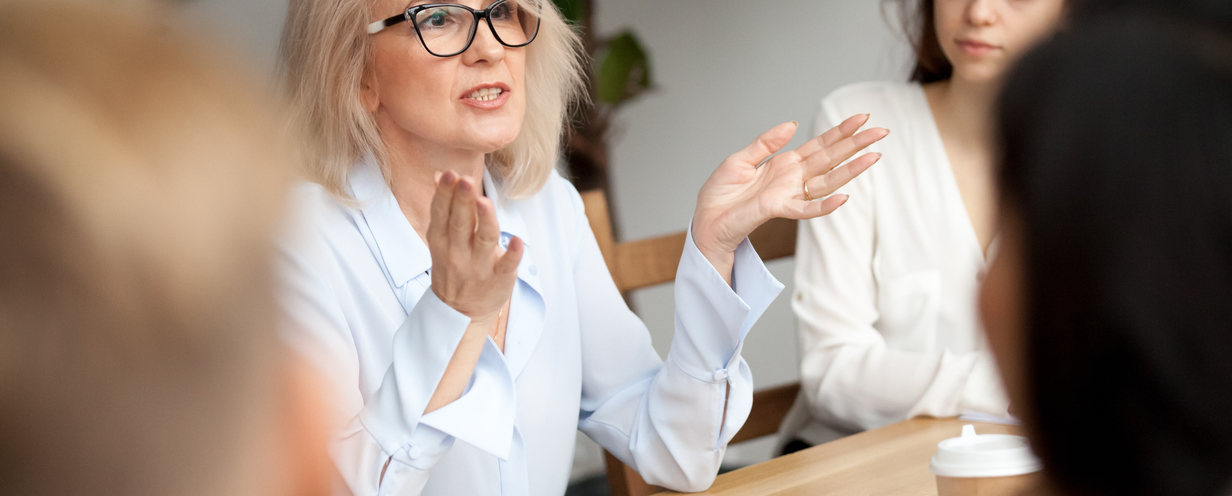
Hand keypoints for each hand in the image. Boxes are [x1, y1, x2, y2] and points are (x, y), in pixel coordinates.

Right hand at [427, 171, 521, 327]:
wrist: (460, 313)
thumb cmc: (454, 267)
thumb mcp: (441, 240)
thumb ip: (444, 208)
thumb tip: (441, 174)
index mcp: (441, 241)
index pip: (441, 214)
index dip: (445, 194)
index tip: (449, 174)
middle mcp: (458, 253)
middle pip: (460, 223)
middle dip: (461, 201)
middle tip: (465, 180)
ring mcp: (478, 268)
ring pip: (483, 241)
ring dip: (484, 221)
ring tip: (484, 202)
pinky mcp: (499, 280)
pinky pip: (506, 266)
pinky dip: (512, 254)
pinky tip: (518, 241)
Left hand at [692, 114, 887, 278]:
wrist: (705, 221)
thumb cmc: (720, 195)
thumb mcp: (740, 160)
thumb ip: (766, 143)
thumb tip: (792, 124)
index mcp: (785, 164)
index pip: (819, 145)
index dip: (840, 132)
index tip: (862, 118)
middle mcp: (792, 179)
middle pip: (830, 159)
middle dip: (856, 145)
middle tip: (881, 131)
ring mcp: (788, 195)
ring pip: (827, 182)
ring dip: (851, 170)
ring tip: (874, 157)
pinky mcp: (777, 209)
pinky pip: (806, 209)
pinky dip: (824, 205)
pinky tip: (844, 197)